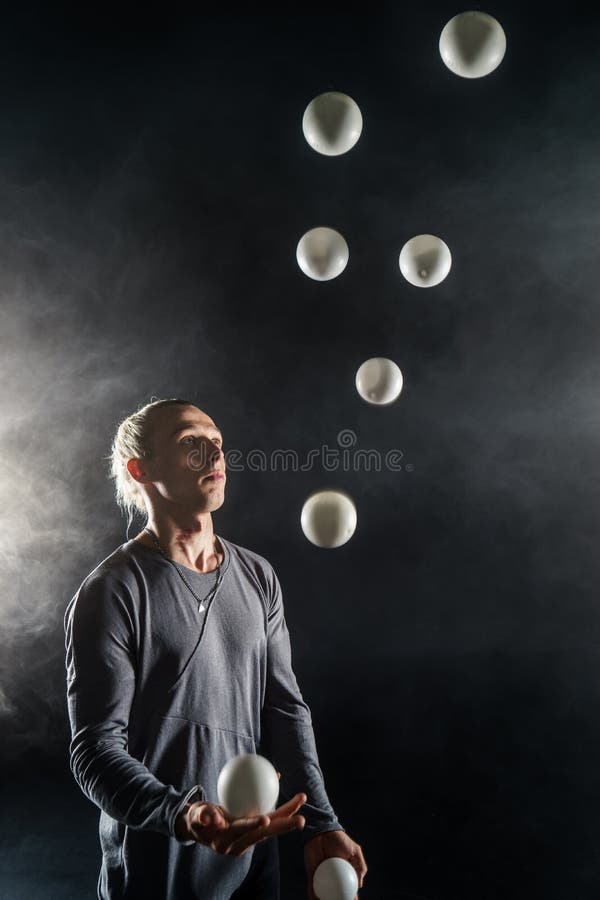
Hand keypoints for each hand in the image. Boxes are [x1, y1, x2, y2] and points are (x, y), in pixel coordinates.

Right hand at [175, 771, 305, 856]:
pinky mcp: (254, 833)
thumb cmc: (197, 818)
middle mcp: (242, 843)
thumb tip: (213, 819)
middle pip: (266, 834)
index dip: (253, 826)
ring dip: (288, 814)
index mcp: (228, 842)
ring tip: (302, 798)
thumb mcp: (196, 817)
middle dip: (284, 826)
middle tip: (301, 819)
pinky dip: (281, 808)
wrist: (200, 827)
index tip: (265, 819)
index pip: (243, 833)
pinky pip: (269, 818)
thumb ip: (202, 816)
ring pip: (272, 826)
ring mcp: (250, 839)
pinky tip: (289, 792)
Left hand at [304, 829, 366, 899]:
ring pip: (324, 894)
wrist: (322, 831)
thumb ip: (360, 866)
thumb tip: (360, 885)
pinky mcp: (312, 875)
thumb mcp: (355, 851)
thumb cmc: (339, 839)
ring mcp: (322, 877)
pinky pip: (312, 888)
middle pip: (336, 895)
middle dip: (336, 899)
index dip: (351, 897)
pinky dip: (313, 895)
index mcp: (345, 874)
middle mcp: (333, 878)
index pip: (349, 889)